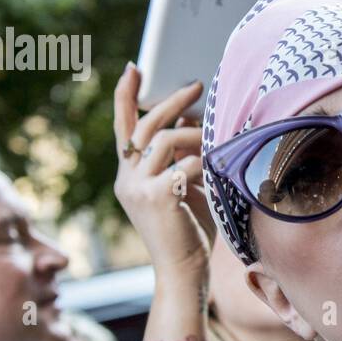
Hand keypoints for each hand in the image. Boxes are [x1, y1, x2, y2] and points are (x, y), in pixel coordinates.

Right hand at [112, 63, 214, 278]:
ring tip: (215, 141)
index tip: (133, 68)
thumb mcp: (182, 187)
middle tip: (197, 85)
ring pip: (164, 140)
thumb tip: (190, 121)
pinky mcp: (157, 196)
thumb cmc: (189, 231)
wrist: (184, 272)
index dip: (126, 95)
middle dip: (171, 100)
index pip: (123, 127)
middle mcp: (127, 178)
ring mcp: (138, 187)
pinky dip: (205, 162)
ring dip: (194, 135)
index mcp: (129, 174)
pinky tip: (218, 171)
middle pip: (145, 124)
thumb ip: (180, 157)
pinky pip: (185, 163)